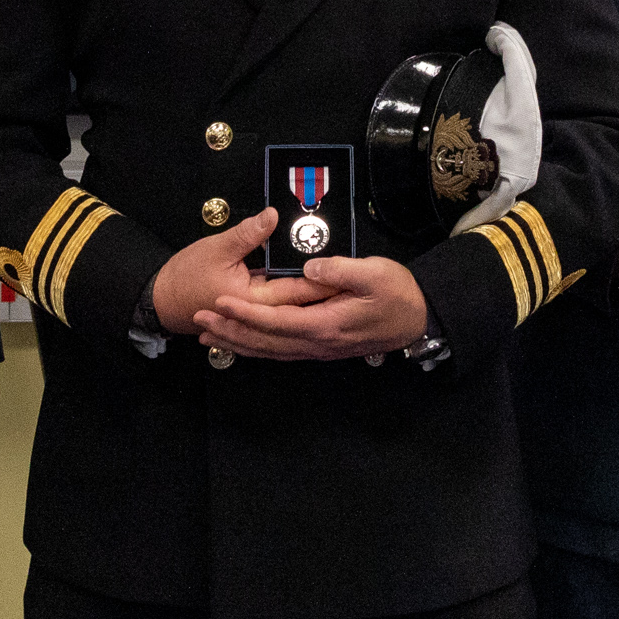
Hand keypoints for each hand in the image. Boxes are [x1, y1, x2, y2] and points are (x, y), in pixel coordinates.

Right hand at [152, 209, 335, 334]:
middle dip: (327, 294)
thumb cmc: (186, 275)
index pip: (298, 291)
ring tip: (344, 295)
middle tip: (357, 284)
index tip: (348, 273)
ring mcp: (256, 318)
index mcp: (254, 300)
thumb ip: (248, 234)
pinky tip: (311, 305)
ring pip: (292, 313)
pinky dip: (295, 311)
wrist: (162, 300)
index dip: (324, 282)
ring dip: (314, 304)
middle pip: (301, 305)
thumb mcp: (217, 247)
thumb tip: (273, 216)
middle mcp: (259, 313)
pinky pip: (279, 316)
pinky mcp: (251, 316)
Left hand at [197, 252, 429, 361]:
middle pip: (265, 342)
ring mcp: (318, 349)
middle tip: (199, 320)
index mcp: (326, 325)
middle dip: (230, 331)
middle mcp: (317, 343)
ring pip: (270, 351)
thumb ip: (340, 271)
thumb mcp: (375, 274)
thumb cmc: (398, 294)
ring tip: (209, 334)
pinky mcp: (320, 347)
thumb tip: (309, 267)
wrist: (418, 320)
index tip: (218, 302)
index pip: (275, 322)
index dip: (245, 313)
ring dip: (238, 343)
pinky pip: (280, 351)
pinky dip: (256, 348)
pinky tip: (243, 343)